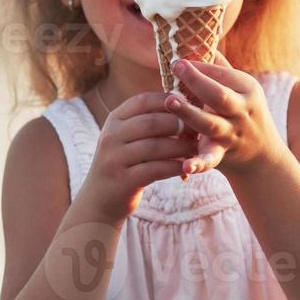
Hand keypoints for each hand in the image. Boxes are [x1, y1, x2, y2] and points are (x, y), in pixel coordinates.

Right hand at [82, 91, 193, 223]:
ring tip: (197, 148)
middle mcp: (111, 136)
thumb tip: (183, 103)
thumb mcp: (127, 137)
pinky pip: (155, 169)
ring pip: (155, 146)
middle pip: (152, 123)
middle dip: (179, 124)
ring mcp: (115, 158)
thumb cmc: (124, 163)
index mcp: (114, 120)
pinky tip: (187, 167)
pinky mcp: (123, 180)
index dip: (169, 101)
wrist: (100, 199)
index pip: (143, 101)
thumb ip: (148, 121)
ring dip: (181, 147)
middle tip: (199, 129)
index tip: (189, 106)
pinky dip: (174, 167)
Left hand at [163, 49, 282, 177]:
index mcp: (246, 89)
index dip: (199, 66)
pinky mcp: (222, 155)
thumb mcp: (239, 88)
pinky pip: (209, 159)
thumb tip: (199, 38)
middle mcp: (241, 111)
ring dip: (189, 113)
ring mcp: (232, 134)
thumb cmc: (242, 112)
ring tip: (170, 101)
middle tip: (176, 67)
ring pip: (210, 124)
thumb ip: (220, 67)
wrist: (262, 156)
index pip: (221, 74)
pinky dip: (197, 164)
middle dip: (198, 81)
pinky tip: (184, 166)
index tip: (177, 59)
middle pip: (219, 95)